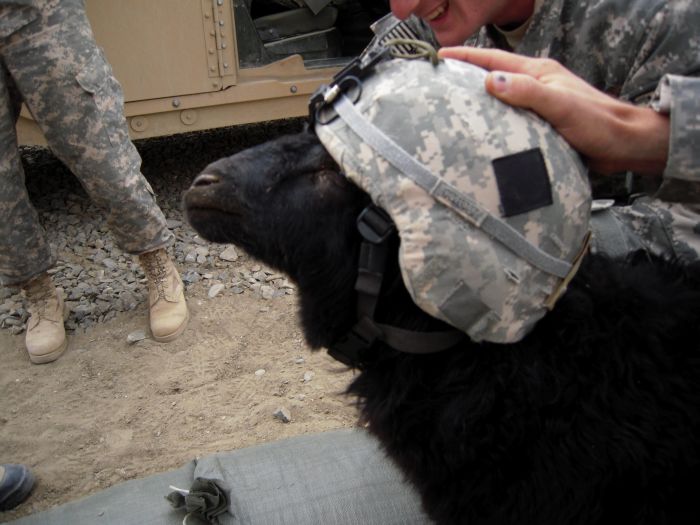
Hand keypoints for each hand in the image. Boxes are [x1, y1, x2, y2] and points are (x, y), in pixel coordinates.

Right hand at [438, 46, 669, 175]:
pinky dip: (492, 121)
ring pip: (500, 98)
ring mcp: (539, 104)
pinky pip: (509, 118)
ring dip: (477, 100)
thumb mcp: (561, 105)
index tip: (439, 57)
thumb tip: (490, 80)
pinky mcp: (542, 124)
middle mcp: (536, 84)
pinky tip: (480, 135)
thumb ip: (527, 92)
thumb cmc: (598, 123)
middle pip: (493, 75)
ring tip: (450, 109)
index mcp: (538, 72)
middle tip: (437, 84)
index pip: (493, 59)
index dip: (465, 57)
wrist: (626, 144)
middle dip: (465, 76)